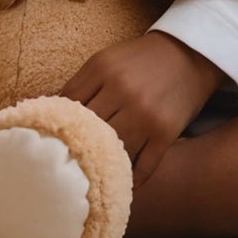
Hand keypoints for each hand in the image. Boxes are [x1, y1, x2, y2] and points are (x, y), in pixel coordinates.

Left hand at [62, 31, 224, 184]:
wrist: (189, 54)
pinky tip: (121, 183)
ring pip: (113, 151)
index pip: (68, 103)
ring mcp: (145, 115)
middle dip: (74, 147)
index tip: (47, 137)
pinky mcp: (166, 133)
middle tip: (61, 165)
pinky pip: (144, 165)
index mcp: (102, 70)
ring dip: (101, 166)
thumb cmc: (140, 59)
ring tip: (87, 179)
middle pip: (88, 130)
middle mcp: (123, 92)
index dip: (55, 122)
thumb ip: (80, 83)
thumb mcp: (106, 59)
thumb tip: (49, 109)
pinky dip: (131, 177)